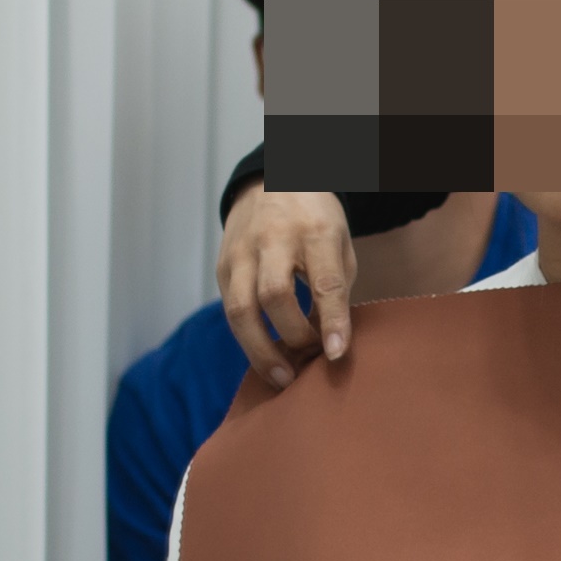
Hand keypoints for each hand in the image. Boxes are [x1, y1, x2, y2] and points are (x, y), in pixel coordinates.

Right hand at [216, 187, 357, 386]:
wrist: (269, 182)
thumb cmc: (314, 222)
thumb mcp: (338, 243)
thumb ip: (335, 288)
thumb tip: (329, 342)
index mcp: (314, 231)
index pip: (323, 281)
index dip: (331, 321)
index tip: (336, 353)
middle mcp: (273, 239)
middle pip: (274, 295)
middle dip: (293, 336)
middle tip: (311, 359)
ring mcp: (242, 253)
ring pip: (241, 309)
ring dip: (261, 351)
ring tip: (282, 378)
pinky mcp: (222, 267)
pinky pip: (231, 311)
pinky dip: (249, 340)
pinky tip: (266, 356)